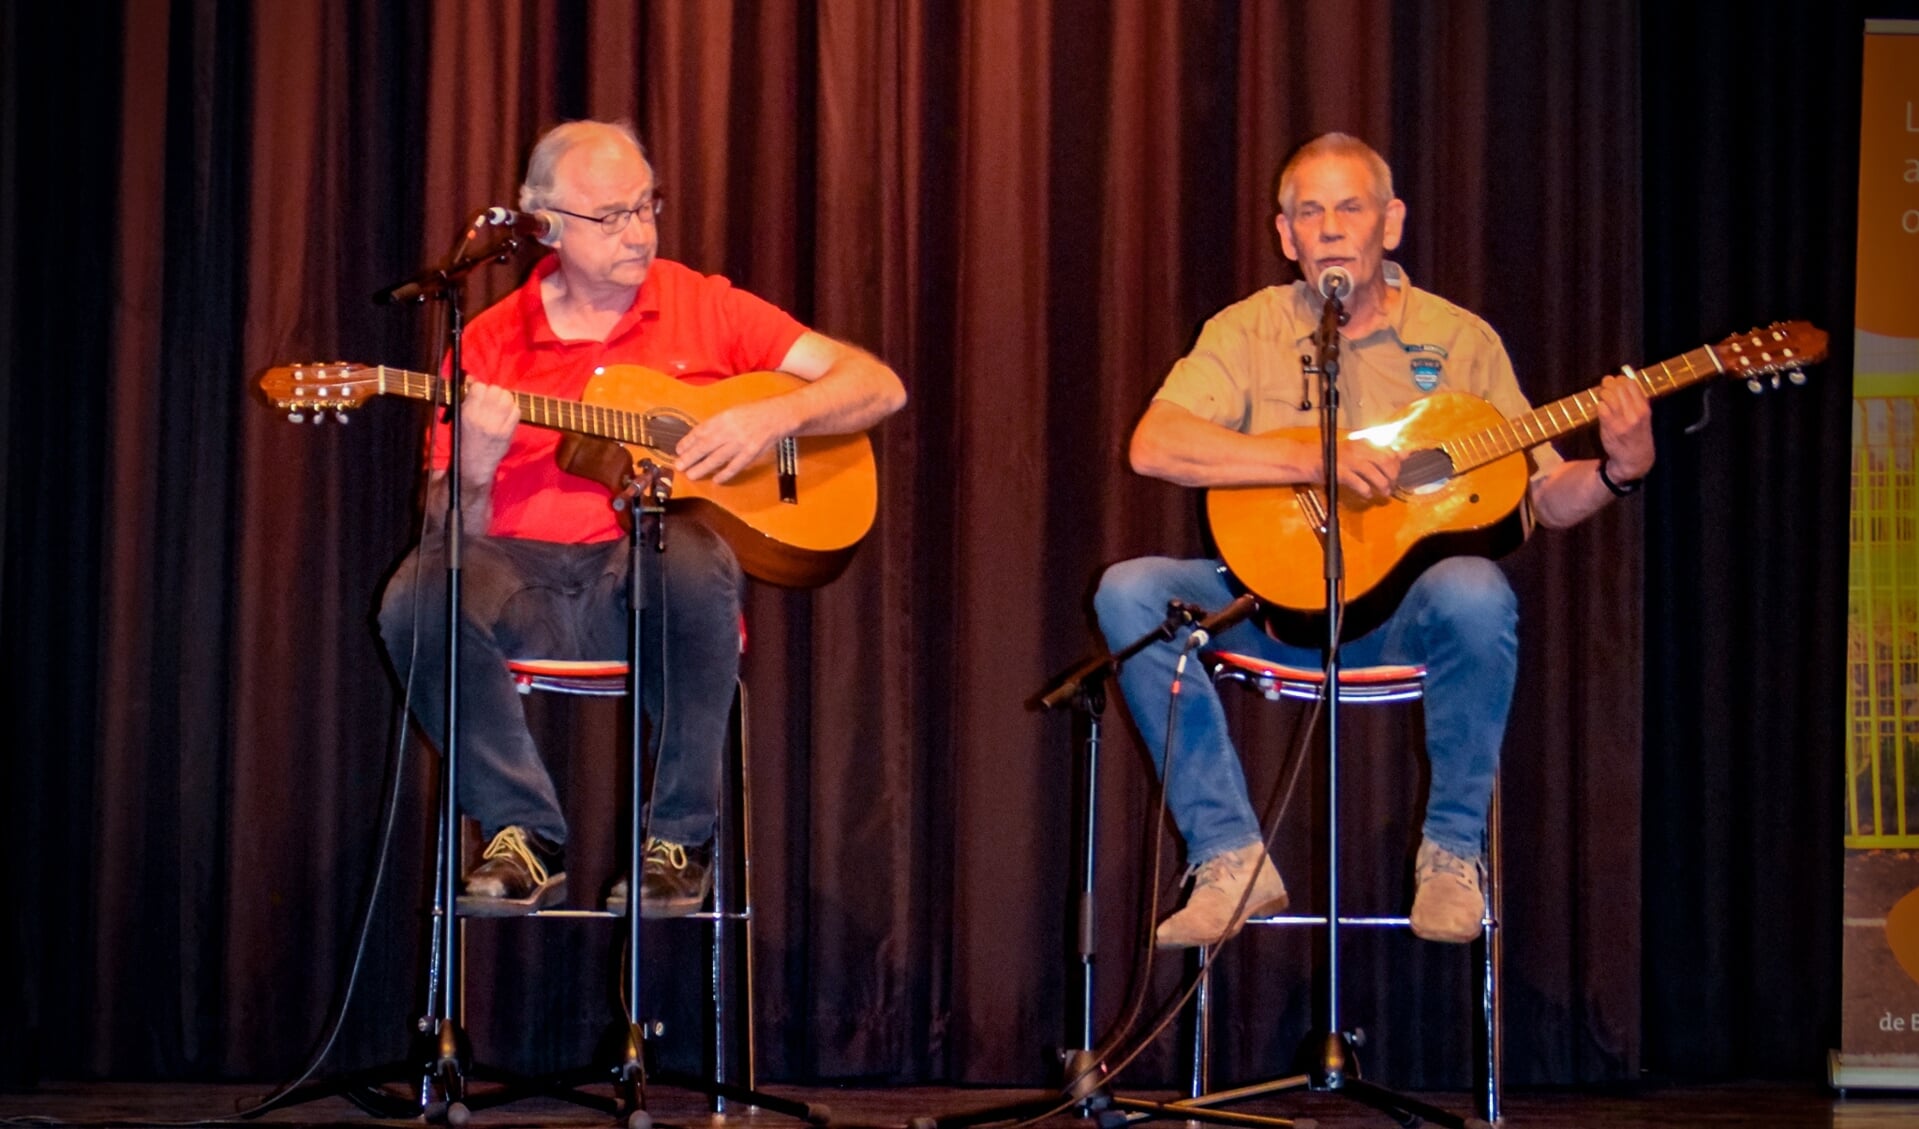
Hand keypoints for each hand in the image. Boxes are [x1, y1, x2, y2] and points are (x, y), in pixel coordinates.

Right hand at [459, 381, 518, 482]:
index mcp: (467, 413)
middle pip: (495, 390)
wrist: (474, 464)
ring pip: (507, 399)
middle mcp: (482, 418)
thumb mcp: (459, 418)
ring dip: (505, 398)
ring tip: (500, 406)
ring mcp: (496, 426)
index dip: (480, 388)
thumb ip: (467, 399)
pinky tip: (507, 414)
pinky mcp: (508, 433)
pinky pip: (517, 411)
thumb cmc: (464, 439)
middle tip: (492, 399)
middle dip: (494, 392)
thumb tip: (472, 379)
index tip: (480, 393)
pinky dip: (513, 409)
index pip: (479, 387)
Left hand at [676, 400, 791, 482]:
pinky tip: (716, 479)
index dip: (688, 442)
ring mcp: (741, 442)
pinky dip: (725, 474)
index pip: (701, 431)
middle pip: (705, 446)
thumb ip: (717, 425)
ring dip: (702, 467)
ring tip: (691, 474)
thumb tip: (698, 438)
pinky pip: (735, 466)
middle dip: (690, 457)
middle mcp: (730, 430)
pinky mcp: (752, 453)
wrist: (777, 415)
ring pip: (717, 458)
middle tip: (678, 466)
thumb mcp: (732, 412)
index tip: (678, 450)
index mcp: (724, 417)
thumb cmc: (754, 413)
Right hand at [1333, 438, 1400, 501]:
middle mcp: (1359, 449)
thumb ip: (1381, 452)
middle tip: (1391, 485)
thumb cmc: (1335, 455)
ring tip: (1384, 493)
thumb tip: (1406, 454)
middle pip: (1386, 462)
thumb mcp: (1359, 450)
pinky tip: (1367, 495)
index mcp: (1365, 443)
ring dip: (1383, 486)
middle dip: (1392, 476)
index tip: (1395, 474)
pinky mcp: (1341, 473)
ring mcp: (1350, 461)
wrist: (1308, 459)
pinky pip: (1360, 485)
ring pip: (1375, 475)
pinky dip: (1366, 492)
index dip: (1396, 466)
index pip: (1390, 452)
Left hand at [1595, 374, 1653, 480]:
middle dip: (1609, 384)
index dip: (1621, 379)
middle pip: (1618, 388)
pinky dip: (1599, 405)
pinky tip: (1601, 408)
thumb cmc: (1638, 436)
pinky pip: (1601, 408)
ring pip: (1608, 396)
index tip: (1617, 380)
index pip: (1631, 384)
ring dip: (1603, 393)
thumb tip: (1625, 378)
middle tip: (1606, 385)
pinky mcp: (1610, 427)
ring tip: (1603, 395)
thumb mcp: (1644, 417)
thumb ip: (1636, 400)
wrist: (1634, 460)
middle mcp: (1634, 413)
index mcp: (1644, 408)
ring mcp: (1622, 420)